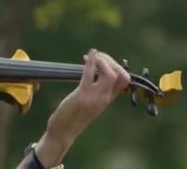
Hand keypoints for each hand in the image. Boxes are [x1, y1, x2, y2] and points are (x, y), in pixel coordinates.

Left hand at [34, 49, 130, 166]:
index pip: (125, 80)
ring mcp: (95, 97)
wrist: (64, 131)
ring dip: (102, 60)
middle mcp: (105, 98)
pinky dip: (90, 63)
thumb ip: (95, 90)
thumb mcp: (89, 102)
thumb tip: (93, 72)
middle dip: (110, 60)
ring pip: (111, 73)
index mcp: (107, 98)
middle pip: (121, 74)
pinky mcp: (82, 96)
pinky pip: (90, 76)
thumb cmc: (72, 115)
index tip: (100, 61)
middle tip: (96, 56)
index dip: (116, 65)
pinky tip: (87, 56)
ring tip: (92, 57)